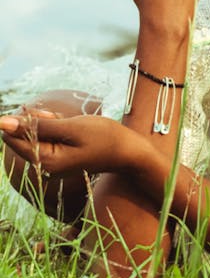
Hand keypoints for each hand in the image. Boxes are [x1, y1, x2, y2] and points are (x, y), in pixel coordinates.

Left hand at [0, 113, 143, 176]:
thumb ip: (37, 125)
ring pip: (39, 133)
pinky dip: (57, 127)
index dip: (20, 119)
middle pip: (26, 135)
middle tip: (63, 119)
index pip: (13, 137)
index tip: (39, 111)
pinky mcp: (61, 157)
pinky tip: (74, 127)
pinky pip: (50, 137)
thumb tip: (4, 123)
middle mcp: (45, 166)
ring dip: (50, 122)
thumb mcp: (71, 128)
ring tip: (74, 124)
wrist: (129, 151)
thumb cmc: (103, 137)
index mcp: (45, 161)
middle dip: (39, 120)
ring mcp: (54, 162)